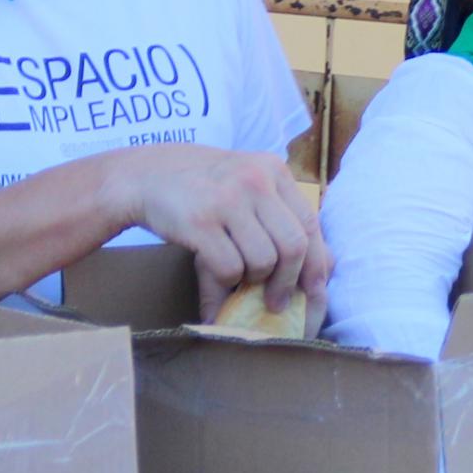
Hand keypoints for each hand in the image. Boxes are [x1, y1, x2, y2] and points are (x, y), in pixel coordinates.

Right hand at [115, 145, 329, 311]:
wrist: (145, 175)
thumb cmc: (204, 186)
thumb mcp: (247, 182)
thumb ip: (282, 213)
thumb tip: (327, 264)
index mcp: (273, 170)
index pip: (309, 223)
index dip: (316, 262)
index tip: (313, 289)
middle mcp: (254, 180)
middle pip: (293, 246)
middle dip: (289, 282)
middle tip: (276, 302)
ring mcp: (227, 199)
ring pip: (263, 260)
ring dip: (254, 280)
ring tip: (241, 279)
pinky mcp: (200, 221)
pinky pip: (230, 268)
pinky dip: (227, 282)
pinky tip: (218, 274)